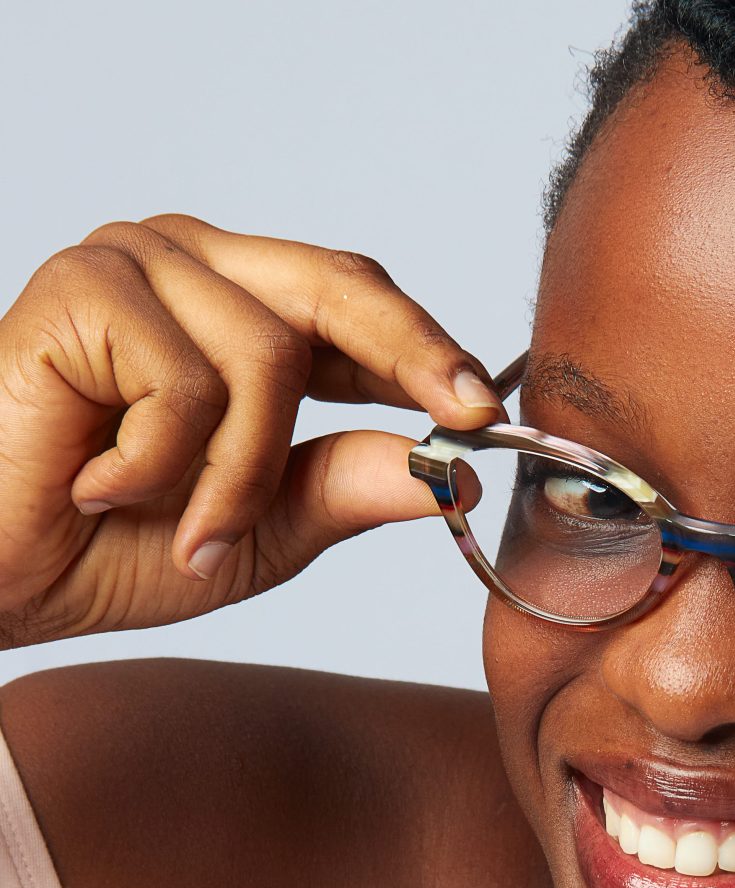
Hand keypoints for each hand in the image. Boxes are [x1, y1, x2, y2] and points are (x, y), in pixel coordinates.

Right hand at [0, 213, 499, 647]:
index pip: (358, 306)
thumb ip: (345, 485)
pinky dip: (165, 463)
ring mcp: (136, 266)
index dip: (430, 353)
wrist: (1, 580)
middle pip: (338, 286)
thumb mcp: (264, 527)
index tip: (491, 411)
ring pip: (268, 357)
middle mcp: (194, 269)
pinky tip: (103, 483)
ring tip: (187, 525)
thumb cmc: (116, 547)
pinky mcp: (84, 288)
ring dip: (239, 474)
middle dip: (412, 355)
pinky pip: (188, 383)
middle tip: (463, 414)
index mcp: (239, 310)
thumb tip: (447, 469)